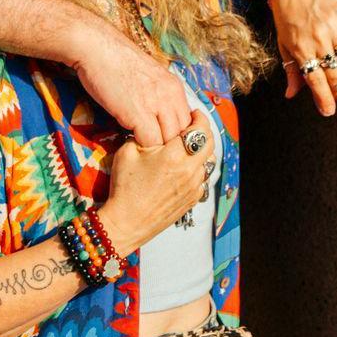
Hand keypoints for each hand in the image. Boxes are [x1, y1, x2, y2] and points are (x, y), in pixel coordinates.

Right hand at [64, 16, 192, 149]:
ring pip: (170, 141)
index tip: (168, 146)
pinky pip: (150, 142)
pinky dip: (143, 150)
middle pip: (184, 134)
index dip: (180, 138)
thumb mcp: (148, 78)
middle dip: (173, 148)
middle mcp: (171, 96)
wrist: (98, 48)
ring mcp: (156, 104)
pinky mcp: (138, 114)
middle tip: (160, 158)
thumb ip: (159, 96)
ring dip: (159, 152)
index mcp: (175, 88)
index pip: (189, 123)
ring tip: (147, 157)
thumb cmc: (116, 63)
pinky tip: (133, 149)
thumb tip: (159, 116)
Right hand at [96, 109, 217, 248]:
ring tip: (188, 148)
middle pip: (211, 143)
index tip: (193, 114)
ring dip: (202, 151)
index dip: (199, 118)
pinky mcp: (193, 199)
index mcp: (174, 155)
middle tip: (192, 127)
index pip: (200, 129)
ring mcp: (194, 186)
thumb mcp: (128, 152)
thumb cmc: (125, 187)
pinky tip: (184, 168)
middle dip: (204, 131)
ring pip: (209, 161)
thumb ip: (145, 134)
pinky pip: (203, 178)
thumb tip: (155, 127)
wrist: (127, 222)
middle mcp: (189, 170)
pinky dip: (198, 169)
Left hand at [270, 0, 336, 115]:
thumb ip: (291, 70)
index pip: (316, 81)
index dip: (324, 99)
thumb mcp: (283, 43)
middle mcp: (318, 38)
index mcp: (300, 48)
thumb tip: (290, 95)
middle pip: (335, 73)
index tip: (329, 111)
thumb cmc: (285, 14)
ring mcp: (333, 25)